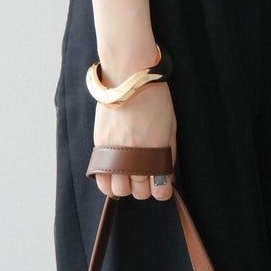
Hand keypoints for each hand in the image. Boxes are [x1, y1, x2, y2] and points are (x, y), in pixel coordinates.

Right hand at [91, 80, 177, 202]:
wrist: (128, 77)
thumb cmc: (154, 98)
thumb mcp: (170, 126)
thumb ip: (167, 152)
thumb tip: (166, 175)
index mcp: (158, 151)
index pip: (161, 190)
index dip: (162, 190)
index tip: (162, 185)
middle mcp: (136, 155)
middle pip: (139, 192)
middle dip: (144, 188)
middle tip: (145, 178)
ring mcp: (116, 152)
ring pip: (117, 189)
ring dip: (124, 187)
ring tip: (128, 176)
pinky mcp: (100, 145)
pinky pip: (100, 177)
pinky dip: (106, 182)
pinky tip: (113, 175)